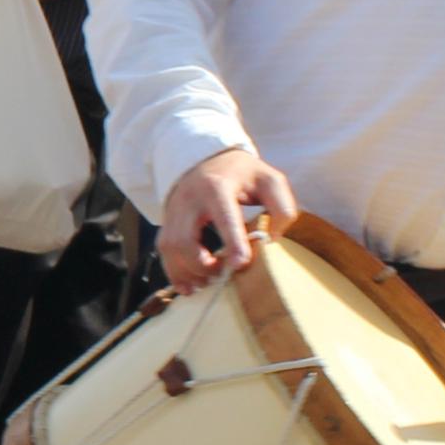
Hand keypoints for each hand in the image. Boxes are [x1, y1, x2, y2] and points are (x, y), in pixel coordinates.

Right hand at [156, 145, 295, 288]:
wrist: (207, 159)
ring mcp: (174, 211)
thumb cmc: (242, 175)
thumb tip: (272, 239)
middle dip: (203, 265)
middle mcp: (189, 199)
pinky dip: (175, 273)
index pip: (223, 216)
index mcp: (217, 186)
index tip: (241, 263)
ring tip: (207, 282)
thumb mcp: (269, 180)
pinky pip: (163, 252)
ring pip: (170, 249)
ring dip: (187, 272)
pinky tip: (190, 285)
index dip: (232, 242)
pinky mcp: (167, 222)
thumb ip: (281, 207)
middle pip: (185, 240)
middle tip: (222, 273)